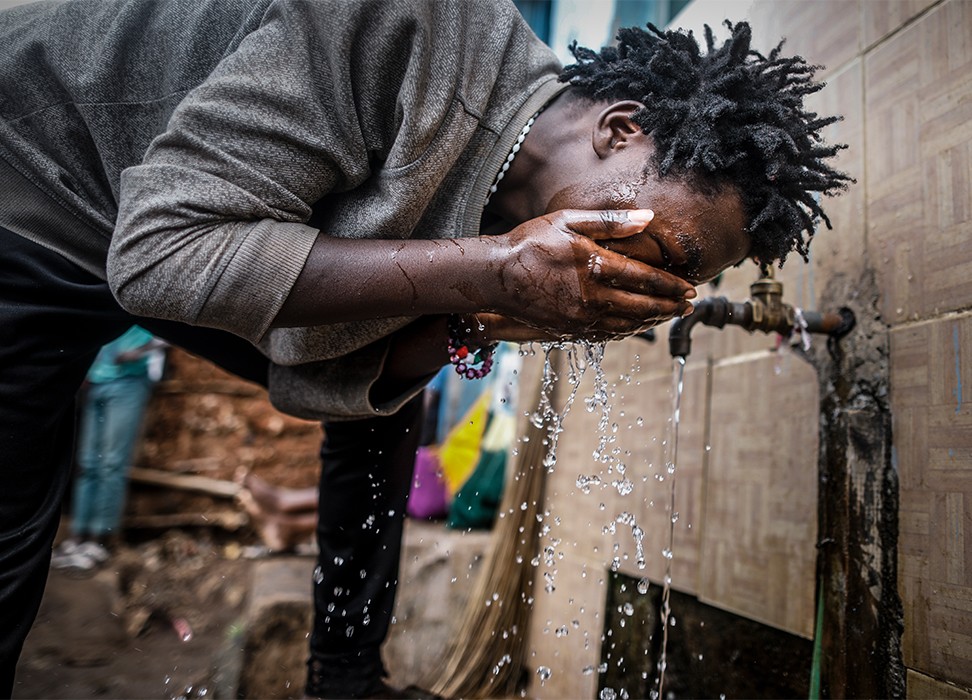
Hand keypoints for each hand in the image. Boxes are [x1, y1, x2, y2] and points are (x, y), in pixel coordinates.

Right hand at [487, 209, 694, 339]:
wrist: (495, 276)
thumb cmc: (531, 242)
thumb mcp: (569, 221)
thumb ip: (610, 222)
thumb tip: (648, 219)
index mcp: (596, 267)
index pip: (646, 279)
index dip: (671, 285)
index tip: (690, 286)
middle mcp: (592, 297)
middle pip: (643, 306)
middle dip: (669, 306)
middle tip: (688, 305)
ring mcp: (581, 317)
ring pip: (628, 324)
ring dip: (653, 321)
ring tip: (668, 315)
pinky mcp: (570, 329)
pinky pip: (607, 334)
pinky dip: (628, 331)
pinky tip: (637, 326)